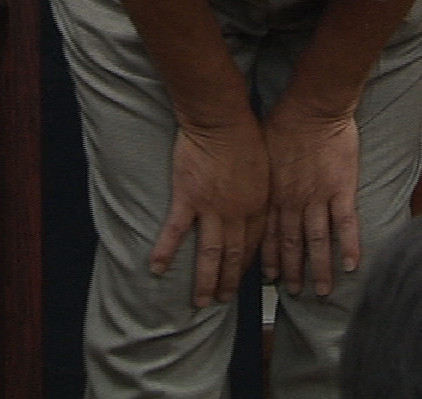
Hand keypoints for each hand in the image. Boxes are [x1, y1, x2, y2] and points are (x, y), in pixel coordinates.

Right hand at [150, 120, 269, 308]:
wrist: (222, 120)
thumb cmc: (246, 135)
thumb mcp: (265, 168)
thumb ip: (261, 192)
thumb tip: (259, 206)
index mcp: (257, 205)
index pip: (253, 244)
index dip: (247, 266)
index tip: (242, 280)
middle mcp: (236, 213)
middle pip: (233, 256)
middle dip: (228, 282)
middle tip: (221, 301)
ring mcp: (211, 209)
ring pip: (209, 253)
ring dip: (204, 280)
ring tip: (200, 301)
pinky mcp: (188, 199)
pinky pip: (175, 232)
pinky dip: (165, 252)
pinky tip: (157, 269)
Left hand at [261, 106, 361, 297]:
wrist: (311, 106)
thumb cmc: (284, 121)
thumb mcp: (262, 152)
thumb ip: (262, 176)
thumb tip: (254, 187)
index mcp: (273, 194)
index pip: (270, 235)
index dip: (270, 258)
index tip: (270, 278)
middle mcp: (293, 202)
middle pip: (292, 245)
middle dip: (292, 272)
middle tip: (294, 292)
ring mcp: (319, 197)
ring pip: (318, 242)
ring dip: (319, 269)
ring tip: (323, 291)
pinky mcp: (342, 189)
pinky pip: (346, 225)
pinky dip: (349, 247)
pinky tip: (351, 266)